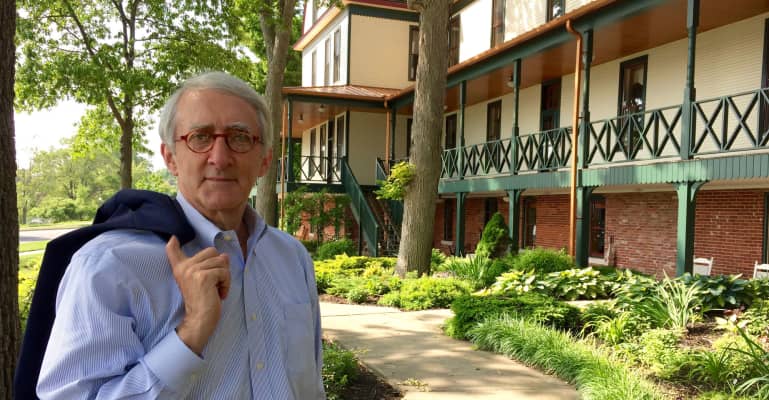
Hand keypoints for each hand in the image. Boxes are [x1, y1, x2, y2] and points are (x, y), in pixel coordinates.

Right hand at [166, 235, 230, 354]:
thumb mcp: (204, 281)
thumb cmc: (203, 302)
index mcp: (180, 268)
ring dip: (225, 277)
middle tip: (214, 283)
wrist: (199, 320)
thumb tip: (224, 255)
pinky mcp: (203, 277)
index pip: (173, 251)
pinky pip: (224, 272)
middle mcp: (184, 267)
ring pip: (221, 261)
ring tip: (217, 290)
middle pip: (212, 251)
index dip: (173, 244)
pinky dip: (226, 284)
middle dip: (219, 266)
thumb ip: (210, 266)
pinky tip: (220, 294)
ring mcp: (193, 271)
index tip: (173, 238)